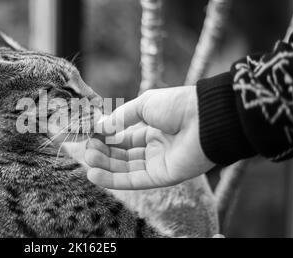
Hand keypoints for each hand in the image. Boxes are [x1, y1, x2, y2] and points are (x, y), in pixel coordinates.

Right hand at [85, 86, 214, 189]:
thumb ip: (121, 117)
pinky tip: (95, 174)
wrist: (205, 118)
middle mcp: (154, 147)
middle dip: (103, 152)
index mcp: (152, 128)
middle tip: (87, 150)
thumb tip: (99, 127)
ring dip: (105, 166)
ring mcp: (158, 163)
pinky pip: (134, 180)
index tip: (90, 136)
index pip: (123, 137)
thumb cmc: (178, 106)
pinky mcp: (162, 177)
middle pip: (122, 154)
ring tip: (88, 161)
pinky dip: (114, 179)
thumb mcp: (144, 104)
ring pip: (126, 168)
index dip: (106, 138)